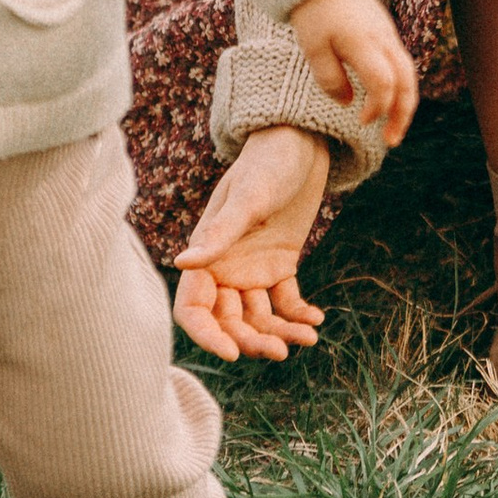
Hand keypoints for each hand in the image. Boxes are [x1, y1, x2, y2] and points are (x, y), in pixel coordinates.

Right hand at [174, 127, 332, 362]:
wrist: (301, 143)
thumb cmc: (268, 163)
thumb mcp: (247, 198)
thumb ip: (218, 234)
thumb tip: (181, 263)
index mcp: (206, 254)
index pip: (193, 308)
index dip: (207, 336)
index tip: (233, 355)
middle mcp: (225, 268)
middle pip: (229, 322)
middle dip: (252, 340)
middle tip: (281, 351)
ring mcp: (253, 269)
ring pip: (260, 317)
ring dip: (281, 332)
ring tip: (309, 336)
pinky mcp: (280, 265)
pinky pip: (285, 301)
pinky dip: (299, 314)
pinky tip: (316, 319)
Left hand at [286, 0, 418, 146]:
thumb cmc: (314, 11)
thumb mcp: (313, 48)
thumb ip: (330, 79)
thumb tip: (348, 103)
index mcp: (365, 44)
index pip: (384, 84)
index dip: (377, 108)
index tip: (361, 121)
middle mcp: (384, 40)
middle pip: (407, 82)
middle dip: (403, 114)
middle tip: (391, 141)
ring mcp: (388, 34)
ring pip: (408, 73)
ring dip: (404, 103)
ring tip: (392, 127)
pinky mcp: (386, 32)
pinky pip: (401, 63)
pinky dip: (399, 86)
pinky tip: (385, 100)